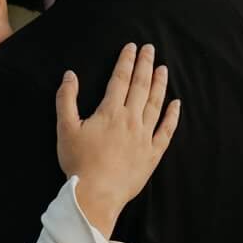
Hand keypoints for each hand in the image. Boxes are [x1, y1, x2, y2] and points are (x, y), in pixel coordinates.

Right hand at [55, 42, 180, 235]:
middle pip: (141, 86)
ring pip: (156, 104)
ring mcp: (144, 136)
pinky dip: (172, 116)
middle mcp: (131, 120)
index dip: (126, 61)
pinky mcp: (152, 154)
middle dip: (145, 65)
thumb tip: (70, 75)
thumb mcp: (65, 129)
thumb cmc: (78, 163)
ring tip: (163, 69)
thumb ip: (66, 99)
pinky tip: (176, 104)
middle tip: (150, 49)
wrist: (96, 194)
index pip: (120, 79)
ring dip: (160, 84)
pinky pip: (166, 131)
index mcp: (110, 112)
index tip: (132, 47)